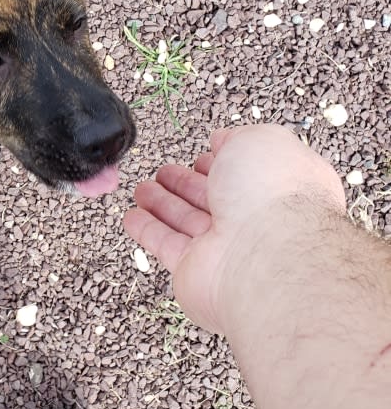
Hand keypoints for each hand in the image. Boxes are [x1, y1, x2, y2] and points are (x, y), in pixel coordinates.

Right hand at [124, 124, 345, 333]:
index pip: (243, 173)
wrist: (267, 255)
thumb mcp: (260, 141)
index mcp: (275, 188)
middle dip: (185, 183)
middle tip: (165, 173)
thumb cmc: (273, 196)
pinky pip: (165, 245)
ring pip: (185, 221)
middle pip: (211, 199)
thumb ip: (237, 138)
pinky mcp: (195, 270)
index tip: (201, 156)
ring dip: (162, 204)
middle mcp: (254, 220)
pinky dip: (147, 231)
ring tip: (143, 190)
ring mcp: (225, 247)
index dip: (221, 163)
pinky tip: (134, 218)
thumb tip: (223, 139)